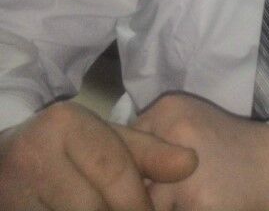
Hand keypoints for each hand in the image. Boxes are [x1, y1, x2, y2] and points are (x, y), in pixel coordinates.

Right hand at [0, 100, 197, 210]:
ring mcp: (16, 191)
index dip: (139, 201)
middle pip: (93, 205)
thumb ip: (148, 151)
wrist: (4, 162)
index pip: (114, 169)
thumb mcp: (105, 140)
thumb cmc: (65, 148)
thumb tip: (191, 162)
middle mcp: (36, 153)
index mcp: (66, 124)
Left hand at [134, 93, 268, 210]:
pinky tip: (195, 203)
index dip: (128, 168)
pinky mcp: (194, 201)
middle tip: (167, 190)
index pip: (122, 146)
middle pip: (129, 175)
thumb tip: (114, 168)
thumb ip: (153, 136)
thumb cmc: (231, 147)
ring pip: (142, 200)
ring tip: (184, 196)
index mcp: (169, 109)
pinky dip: (176, 209)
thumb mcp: (190, 123)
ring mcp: (182, 167)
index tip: (142, 179)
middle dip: (138, 190)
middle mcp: (172, 130)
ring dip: (155, 204)